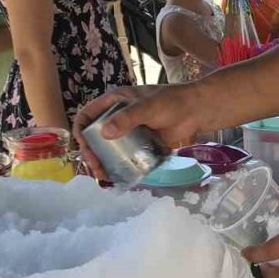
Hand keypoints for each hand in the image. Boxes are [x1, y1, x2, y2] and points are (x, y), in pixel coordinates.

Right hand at [72, 84, 203, 177]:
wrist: (197, 111)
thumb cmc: (172, 102)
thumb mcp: (148, 107)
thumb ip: (128, 118)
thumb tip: (105, 133)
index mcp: (114, 101)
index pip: (87, 115)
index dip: (81, 131)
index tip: (85, 148)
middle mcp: (117, 115)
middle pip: (94, 135)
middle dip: (91, 152)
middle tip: (96, 167)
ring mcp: (128, 130)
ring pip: (107, 147)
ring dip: (103, 161)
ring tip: (104, 176)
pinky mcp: (139, 143)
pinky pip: (123, 155)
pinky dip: (118, 165)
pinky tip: (117, 176)